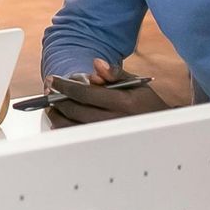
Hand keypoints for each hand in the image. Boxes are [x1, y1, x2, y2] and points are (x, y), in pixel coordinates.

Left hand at [45, 58, 169, 127]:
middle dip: (57, 98)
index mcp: (123, 103)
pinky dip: (65, 128)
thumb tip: (96, 64)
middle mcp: (114, 121)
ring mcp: (107, 136)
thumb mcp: (136, 83)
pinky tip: (61, 119)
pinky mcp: (103, 145)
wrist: (160, 129)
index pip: (85, 93)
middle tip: (50, 89)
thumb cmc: (146, 103)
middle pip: (75, 110)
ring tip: (52, 104)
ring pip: (72, 127)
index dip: (65, 85)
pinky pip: (77, 138)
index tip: (52, 79)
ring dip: (57, 114)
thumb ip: (115, 73)